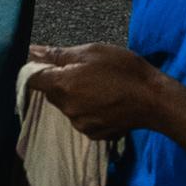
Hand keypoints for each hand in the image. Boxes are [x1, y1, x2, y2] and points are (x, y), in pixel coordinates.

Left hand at [27, 43, 167, 141]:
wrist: (154, 100)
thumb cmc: (124, 70)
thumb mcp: (92, 52)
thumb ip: (58, 54)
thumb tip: (31, 51)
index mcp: (63, 85)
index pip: (32, 80)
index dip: (37, 70)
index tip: (50, 63)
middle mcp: (67, 108)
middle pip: (51, 93)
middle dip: (61, 81)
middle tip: (84, 71)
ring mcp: (80, 124)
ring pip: (67, 106)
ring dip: (75, 96)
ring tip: (99, 86)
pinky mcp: (93, 134)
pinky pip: (81, 119)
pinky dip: (88, 110)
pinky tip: (105, 101)